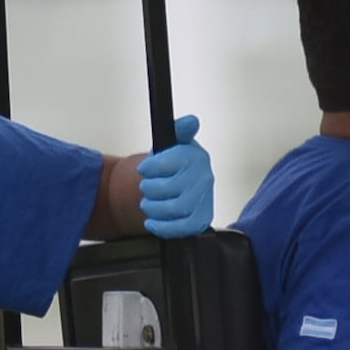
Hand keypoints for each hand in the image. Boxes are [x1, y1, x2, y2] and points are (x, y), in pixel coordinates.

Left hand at [136, 113, 213, 238]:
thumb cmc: (172, 166)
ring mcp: (204, 200)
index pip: (171, 162)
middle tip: (146, 187)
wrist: (178, 187)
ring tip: (148, 203)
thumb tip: (191, 122)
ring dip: (153, 207)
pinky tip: (152, 222)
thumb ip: (179, 130)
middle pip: (169, 187)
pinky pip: (181, 228)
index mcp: (197, 156)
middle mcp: (205, 178)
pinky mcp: (201, 220)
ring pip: (173, 208)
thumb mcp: (172, 142)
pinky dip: (162, 227)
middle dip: (150, 188)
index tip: (144, 169)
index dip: (152, 167)